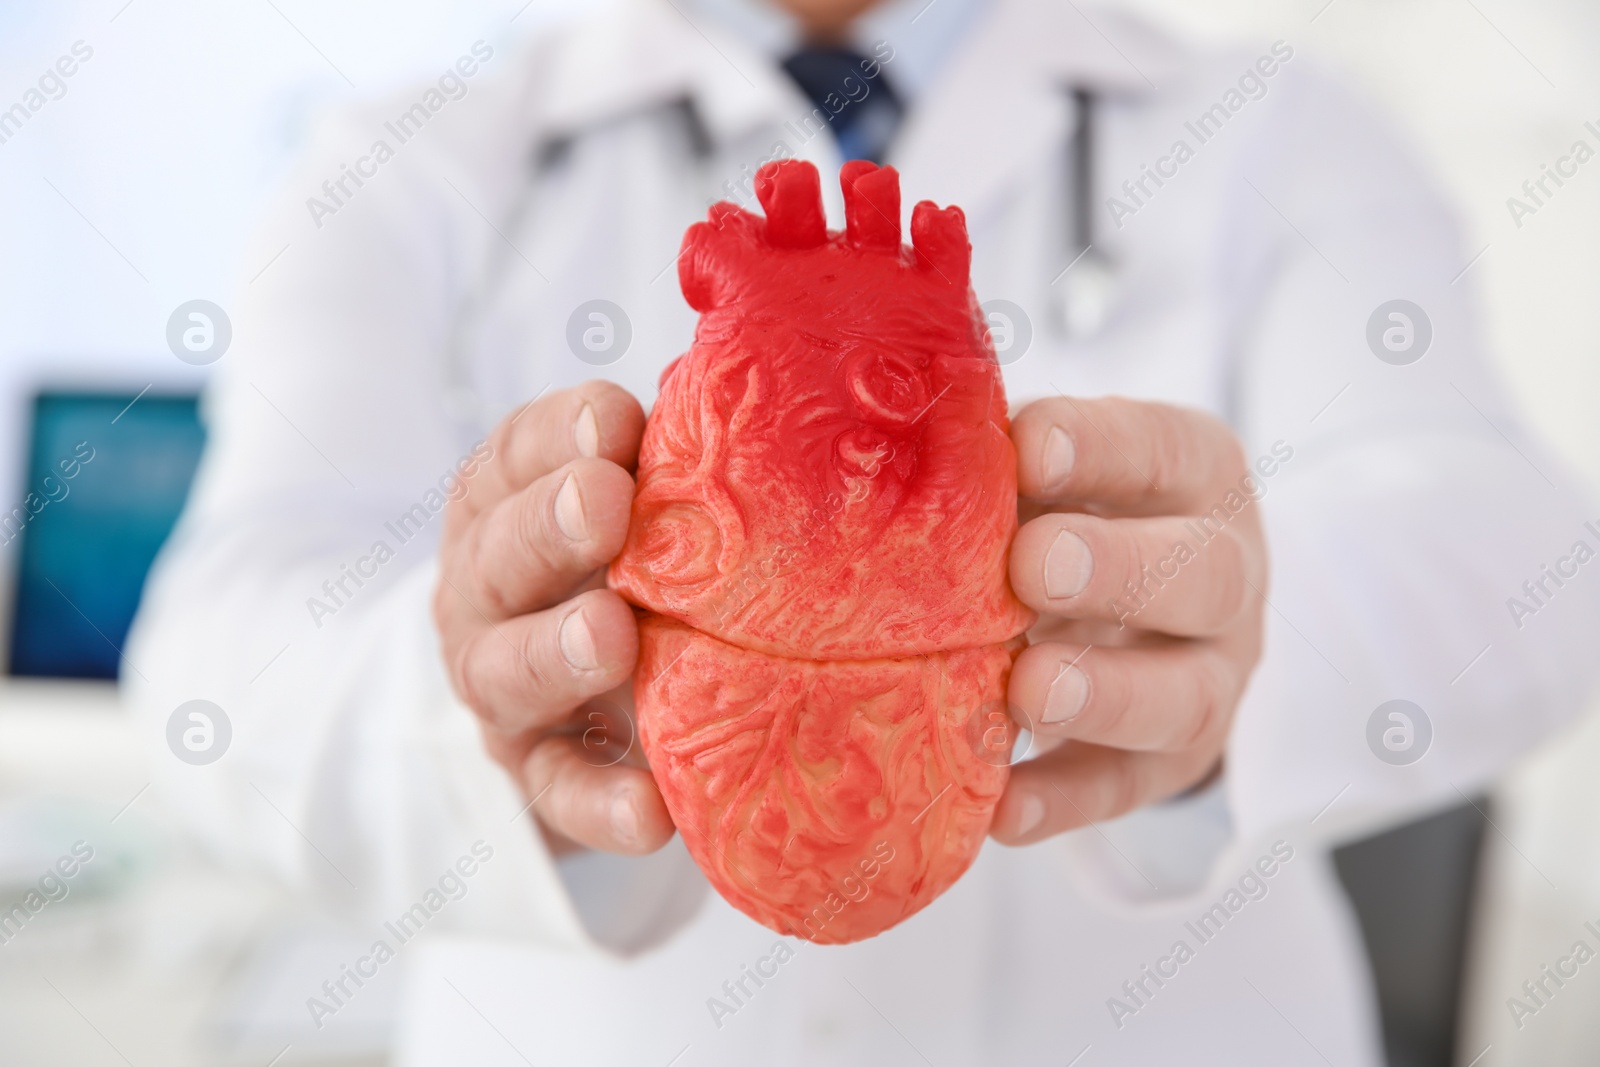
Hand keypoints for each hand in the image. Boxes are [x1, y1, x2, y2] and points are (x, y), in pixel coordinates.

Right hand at [433, 382, 674, 854]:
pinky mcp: (537, 770)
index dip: (561, 433)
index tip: (617, 421)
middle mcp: (486, 587)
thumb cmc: (633, 560)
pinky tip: (653, 811)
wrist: (575, 691)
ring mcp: (502, 685)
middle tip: (604, 503)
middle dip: (549, 525)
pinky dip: (601, 803)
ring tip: (610, 635)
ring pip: (507, 669)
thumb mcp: (641, 501)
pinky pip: (560, 791)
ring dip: (555, 650)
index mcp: (507, 500)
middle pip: (498, 552)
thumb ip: (675, 464)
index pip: (516, 454)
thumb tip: (767, 410)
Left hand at [990, 397, 1267, 842]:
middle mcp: (1224, 574)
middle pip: (1203, 575)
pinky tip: (1000, 809)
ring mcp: (1208, 678)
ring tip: (1029, 690)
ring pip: (1184, 696)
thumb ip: (1001, 465)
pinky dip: (1060, 802)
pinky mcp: (1169, 764)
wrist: (1137, 612)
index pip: (1164, 449)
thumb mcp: (1052, 473)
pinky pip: (1122, 789)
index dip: (1101, 447)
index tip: (1029, 447)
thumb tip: (892, 449)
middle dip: (1120, 572)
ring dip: (1106, 696)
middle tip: (1033, 568)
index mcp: (1195, 475)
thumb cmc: (1068, 511)